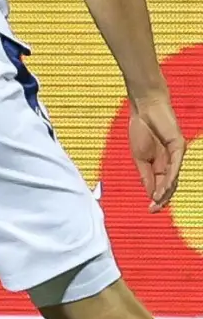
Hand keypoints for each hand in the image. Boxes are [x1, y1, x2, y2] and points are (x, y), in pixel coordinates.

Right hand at [129, 93, 185, 211]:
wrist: (144, 109)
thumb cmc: (141, 129)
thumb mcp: (139, 158)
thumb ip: (145, 175)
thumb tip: (149, 192)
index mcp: (160, 164)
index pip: (161, 185)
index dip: (156, 198)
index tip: (150, 210)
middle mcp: (171, 162)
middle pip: (169, 184)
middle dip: (162, 198)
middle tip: (154, 209)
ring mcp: (176, 155)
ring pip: (174, 178)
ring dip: (166, 191)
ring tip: (158, 201)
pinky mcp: (179, 146)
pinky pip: (175, 165)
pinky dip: (170, 178)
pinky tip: (164, 186)